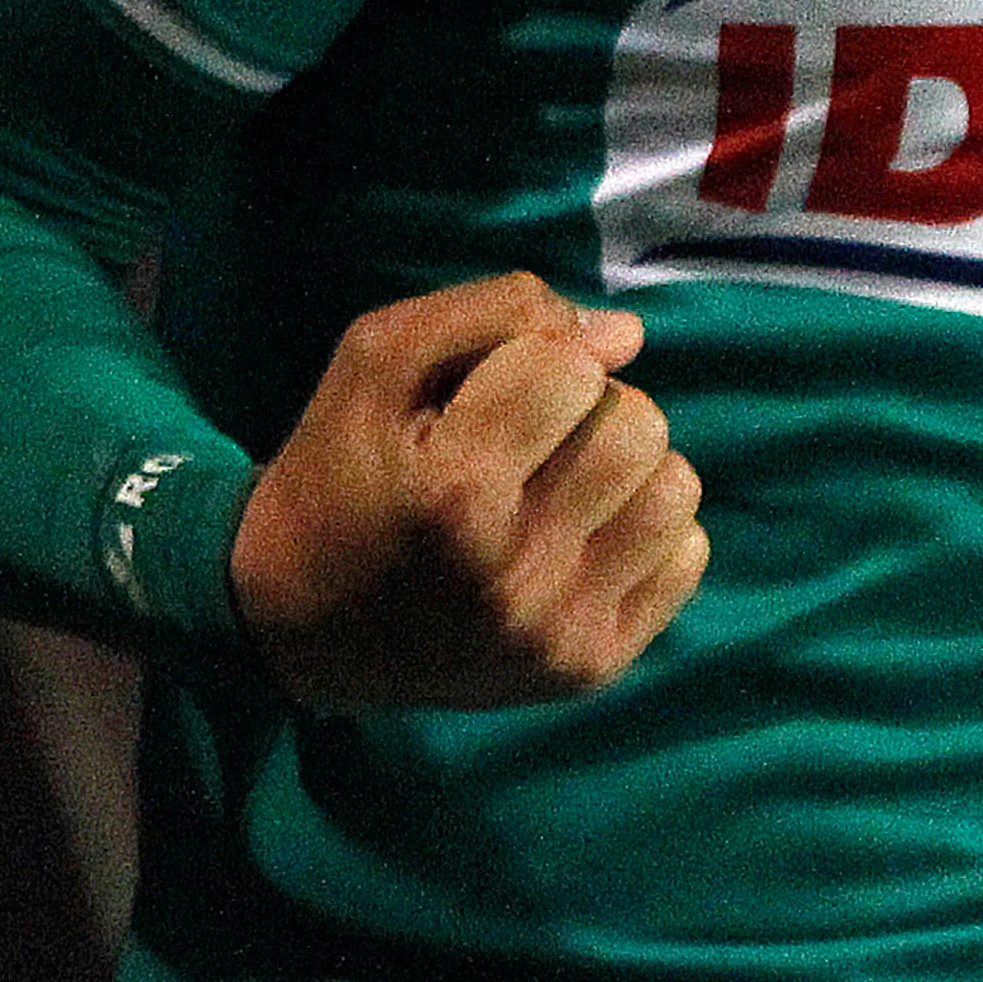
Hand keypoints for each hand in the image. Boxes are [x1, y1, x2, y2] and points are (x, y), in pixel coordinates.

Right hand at [227, 270, 710, 710]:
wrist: (297, 624)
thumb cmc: (339, 472)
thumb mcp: (376, 359)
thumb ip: (495, 312)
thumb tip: (626, 335)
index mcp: (453, 490)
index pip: (571, 367)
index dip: (538, 355)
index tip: (492, 388)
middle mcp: (514, 571)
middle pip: (638, 425)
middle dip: (590, 405)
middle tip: (532, 434)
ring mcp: (556, 631)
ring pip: (675, 489)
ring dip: (629, 466)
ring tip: (564, 481)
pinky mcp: (587, 669)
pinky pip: (685, 558)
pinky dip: (646, 531)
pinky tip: (583, 535)